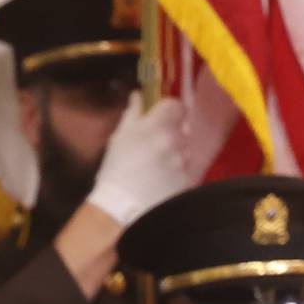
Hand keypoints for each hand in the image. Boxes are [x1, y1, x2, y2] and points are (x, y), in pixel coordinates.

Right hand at [86, 91, 191, 227]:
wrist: (121, 207)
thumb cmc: (115, 170)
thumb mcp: (119, 138)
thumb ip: (132, 113)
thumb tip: (138, 96)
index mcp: (158, 125)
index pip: (176, 105)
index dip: (168, 110)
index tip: (160, 117)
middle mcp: (176, 140)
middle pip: (183, 127)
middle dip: (173, 132)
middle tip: (157, 145)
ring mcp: (185, 161)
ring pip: (186, 149)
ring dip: (177, 153)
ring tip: (159, 167)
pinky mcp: (189, 180)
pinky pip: (187, 169)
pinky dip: (178, 172)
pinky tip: (163, 181)